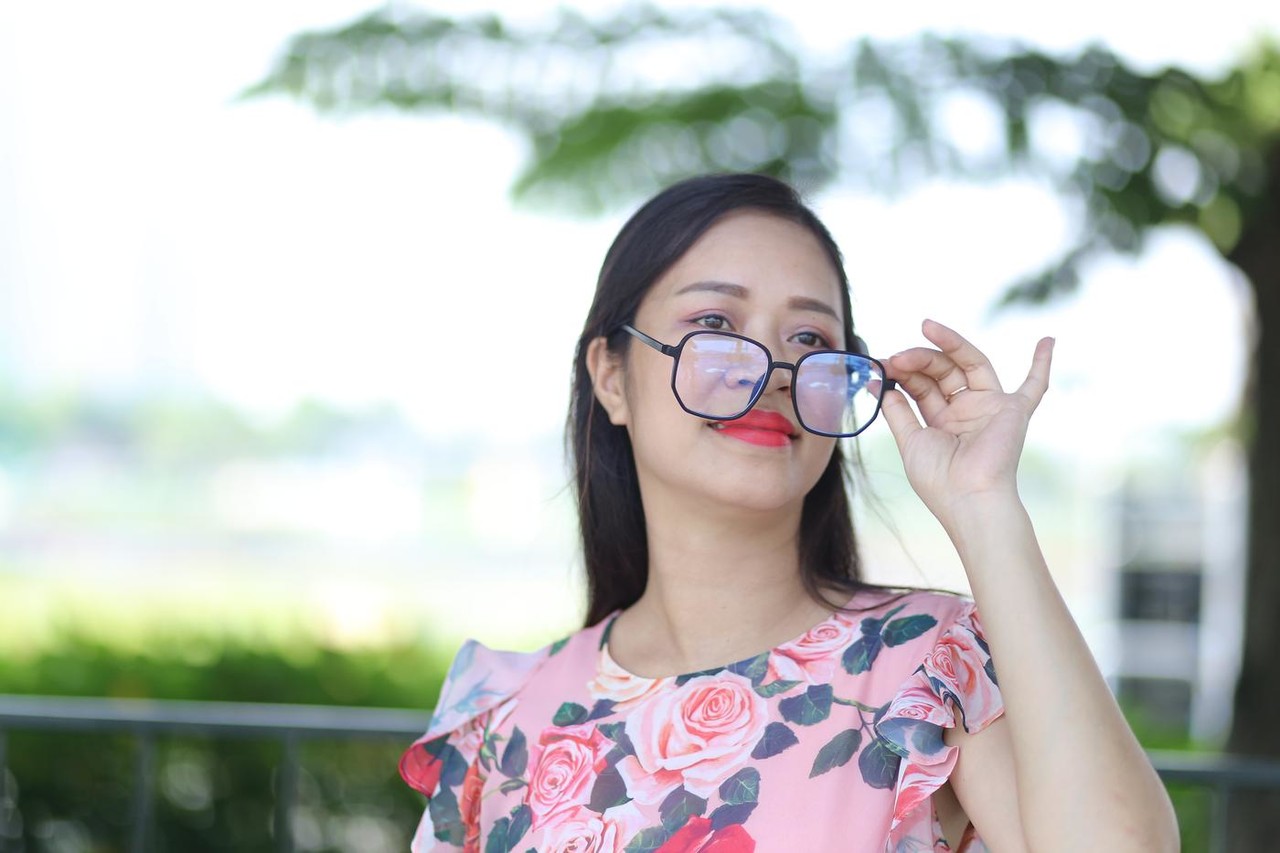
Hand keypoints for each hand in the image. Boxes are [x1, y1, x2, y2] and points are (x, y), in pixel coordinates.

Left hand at [879, 319, 1053, 527]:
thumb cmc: (939, 478)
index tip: (883, 365)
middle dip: (919, 359)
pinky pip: (1034, 386)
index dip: (902, 373)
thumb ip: (898, 412)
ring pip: (969, 364)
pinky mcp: (1014, 411)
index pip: (921, 385)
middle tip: (898, 356)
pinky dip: (1042, 364)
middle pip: (942, 371)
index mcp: (941, 421)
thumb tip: (880, 384)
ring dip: (948, 344)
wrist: (968, 498)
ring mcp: (990, 408)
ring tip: (926, 328)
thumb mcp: (910, 441)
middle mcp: (966, 411)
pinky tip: (1048, 340)